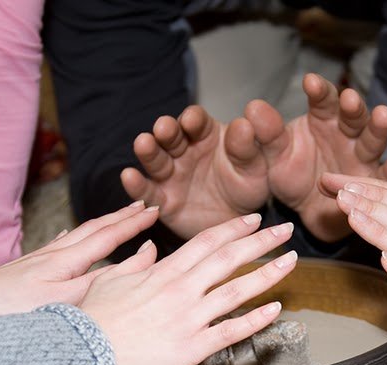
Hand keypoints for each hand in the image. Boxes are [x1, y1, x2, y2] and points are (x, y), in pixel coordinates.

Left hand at [0, 201, 158, 316]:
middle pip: (94, 229)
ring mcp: (38, 261)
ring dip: (101, 225)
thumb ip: (101, 281)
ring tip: (116, 217)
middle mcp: (53, 255)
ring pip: (78, 236)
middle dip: (121, 217)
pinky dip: (72, 238)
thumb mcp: (64, 301)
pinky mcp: (24, 270)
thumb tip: (134, 261)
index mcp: (66, 262)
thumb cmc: (11, 312)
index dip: (133, 224)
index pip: (108, 237)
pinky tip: (68, 237)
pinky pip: (58, 246)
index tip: (154, 210)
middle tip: (143, 205)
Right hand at [79, 214, 297, 364]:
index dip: (234, 229)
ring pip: (237, 291)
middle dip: (261, 242)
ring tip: (291, 262)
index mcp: (162, 272)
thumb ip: (133, 263)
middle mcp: (181, 290)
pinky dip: (255, 320)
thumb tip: (149, 249)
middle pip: (228, 259)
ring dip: (267, 274)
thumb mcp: (109, 281)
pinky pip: (230, 332)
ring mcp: (188, 319)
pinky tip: (276, 310)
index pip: (206, 242)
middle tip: (286, 231)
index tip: (255, 221)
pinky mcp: (191, 348)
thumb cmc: (92, 319)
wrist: (82, 354)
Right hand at [121, 106, 268, 239]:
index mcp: (206, 135)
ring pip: (155, 159)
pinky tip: (129, 177)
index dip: (193, 120)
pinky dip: (137, 186)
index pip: (196, 121)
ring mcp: (170, 175)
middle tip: (164, 128)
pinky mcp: (164, 201)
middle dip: (166, 131)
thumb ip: (251, 146)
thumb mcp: (257, 166)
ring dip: (148, 151)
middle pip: (170, 136)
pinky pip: (148, 193)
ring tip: (144, 144)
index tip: (193, 120)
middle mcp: (183, 150)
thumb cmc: (248, 185)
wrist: (241, 222)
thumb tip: (245, 123)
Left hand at [246, 73, 386, 241]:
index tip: (310, 82)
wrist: (303, 214)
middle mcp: (347, 135)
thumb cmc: (290, 177)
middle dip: (353, 107)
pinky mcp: (373, 184)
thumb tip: (252, 107)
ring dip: (378, 128)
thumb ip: (267, 134)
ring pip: (373, 141)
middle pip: (353, 116)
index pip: (323, 101)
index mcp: (323, 121)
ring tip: (383, 115)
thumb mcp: (274, 157)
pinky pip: (386, 177)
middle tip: (349, 98)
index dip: (319, 91)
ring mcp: (362, 159)